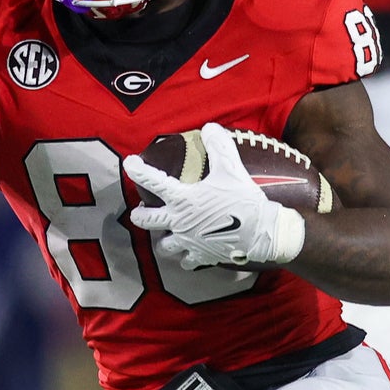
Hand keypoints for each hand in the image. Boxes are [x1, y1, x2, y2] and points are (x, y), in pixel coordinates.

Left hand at [124, 123, 305, 268]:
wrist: (260, 232)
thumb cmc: (243, 200)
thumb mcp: (232, 169)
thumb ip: (219, 147)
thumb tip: (209, 128)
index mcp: (183, 200)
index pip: (153, 182)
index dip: (138, 171)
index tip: (129, 164)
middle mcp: (179, 222)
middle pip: (147, 221)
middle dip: (140, 215)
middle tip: (139, 211)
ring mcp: (188, 242)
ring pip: (164, 246)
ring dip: (163, 240)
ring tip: (166, 235)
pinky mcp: (201, 255)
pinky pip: (186, 261)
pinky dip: (185, 258)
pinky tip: (188, 254)